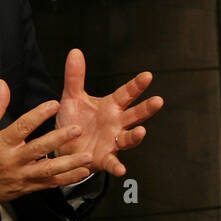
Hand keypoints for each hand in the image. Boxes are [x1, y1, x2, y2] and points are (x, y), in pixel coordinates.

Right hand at [0, 79, 92, 210]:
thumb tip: (3, 84)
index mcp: (0, 143)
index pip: (22, 126)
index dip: (39, 114)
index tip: (54, 103)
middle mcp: (12, 160)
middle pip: (38, 149)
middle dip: (59, 139)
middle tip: (78, 130)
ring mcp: (20, 176)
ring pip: (48, 170)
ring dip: (70, 164)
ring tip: (88, 156)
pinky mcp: (26, 187)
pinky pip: (49, 184)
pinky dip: (67, 179)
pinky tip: (82, 172)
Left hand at [56, 48, 163, 177]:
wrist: (62, 147)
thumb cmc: (73, 121)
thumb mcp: (72, 97)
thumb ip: (75, 77)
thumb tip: (75, 51)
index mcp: (111, 107)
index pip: (127, 93)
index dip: (137, 85)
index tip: (147, 76)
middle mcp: (116, 123)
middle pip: (135, 114)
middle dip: (146, 108)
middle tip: (158, 101)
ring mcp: (112, 141)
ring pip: (128, 138)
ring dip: (135, 136)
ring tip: (141, 131)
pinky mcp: (104, 158)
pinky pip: (113, 162)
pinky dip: (117, 166)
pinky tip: (121, 169)